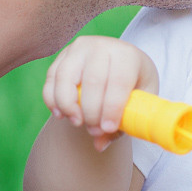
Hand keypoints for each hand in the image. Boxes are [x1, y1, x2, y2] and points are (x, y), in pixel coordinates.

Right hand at [43, 35, 158, 151]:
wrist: (120, 61)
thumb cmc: (134, 83)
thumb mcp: (141, 100)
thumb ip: (124, 122)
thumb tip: (99, 144)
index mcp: (127, 54)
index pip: (119, 81)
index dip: (112, 108)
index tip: (107, 129)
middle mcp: (102, 46)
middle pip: (92, 81)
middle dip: (91, 112)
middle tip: (94, 130)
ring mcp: (79, 49)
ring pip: (65, 78)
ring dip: (68, 106)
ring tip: (77, 122)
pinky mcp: (62, 56)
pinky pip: (51, 79)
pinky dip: (52, 100)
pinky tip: (62, 115)